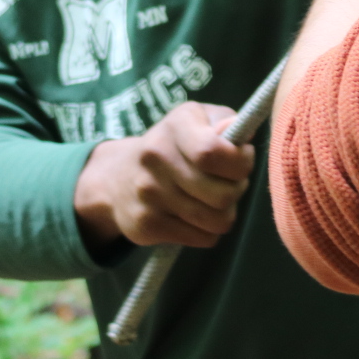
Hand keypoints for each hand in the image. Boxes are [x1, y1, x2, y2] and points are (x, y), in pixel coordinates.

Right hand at [73, 102, 255, 249]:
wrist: (117, 177)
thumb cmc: (173, 145)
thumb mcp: (199, 119)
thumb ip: (226, 123)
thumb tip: (237, 139)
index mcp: (176, 125)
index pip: (212, 153)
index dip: (240, 163)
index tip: (241, 161)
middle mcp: (156, 157)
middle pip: (222, 195)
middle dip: (236, 191)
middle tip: (226, 183)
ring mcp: (149, 193)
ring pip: (217, 221)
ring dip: (224, 213)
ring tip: (211, 199)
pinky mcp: (147, 225)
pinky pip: (204, 239)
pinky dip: (208, 231)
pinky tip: (194, 215)